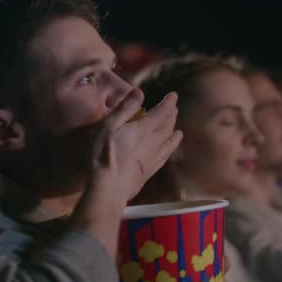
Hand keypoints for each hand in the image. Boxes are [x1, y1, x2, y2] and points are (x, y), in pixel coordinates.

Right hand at [71, 89, 182, 258]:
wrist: (108, 188)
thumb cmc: (103, 155)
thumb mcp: (108, 126)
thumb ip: (124, 109)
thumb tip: (139, 93)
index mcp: (143, 129)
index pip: (161, 113)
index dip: (168, 103)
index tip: (173, 95)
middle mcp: (152, 143)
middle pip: (167, 127)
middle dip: (171, 116)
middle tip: (174, 109)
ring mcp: (152, 159)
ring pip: (169, 143)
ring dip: (173, 134)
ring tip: (178, 130)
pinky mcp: (149, 172)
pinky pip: (164, 158)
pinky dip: (169, 151)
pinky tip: (168, 151)